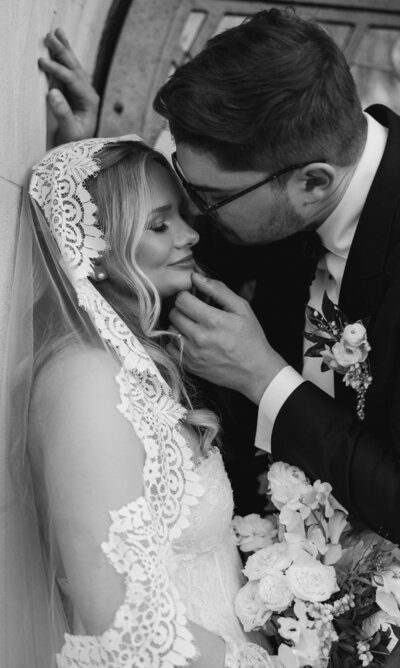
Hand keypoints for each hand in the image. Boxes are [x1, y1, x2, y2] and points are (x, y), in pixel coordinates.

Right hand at [38, 28, 98, 143]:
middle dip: (62, 51)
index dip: (58, 70)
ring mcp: (82, 91)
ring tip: (57, 32)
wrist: (77, 149)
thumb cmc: (74, 142)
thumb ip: (63, 113)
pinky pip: (68, 70)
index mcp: (90, 101)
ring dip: (64, 49)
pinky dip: (62, 58)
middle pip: (75, 67)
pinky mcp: (74, 91)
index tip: (43, 62)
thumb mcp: (69, 131)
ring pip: (73, 65)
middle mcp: (88, 93)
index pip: (73, 80)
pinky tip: (58, 46)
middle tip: (50, 36)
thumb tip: (53, 93)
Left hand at [169, 273, 285, 403]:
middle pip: (174, 313)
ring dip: (179, 325)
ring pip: (171, 329)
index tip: (194, 299)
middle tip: (194, 312)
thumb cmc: (251, 338)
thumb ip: (218, 290)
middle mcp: (199, 337)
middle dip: (182, 309)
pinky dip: (176, 341)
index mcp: (213, 320)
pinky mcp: (189, 365)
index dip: (187, 295)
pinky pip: (170, 347)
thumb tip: (196, 277)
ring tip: (194, 326)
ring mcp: (192, 353)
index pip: (182, 299)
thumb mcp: (241, 308)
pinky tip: (190, 340)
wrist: (255, 372)